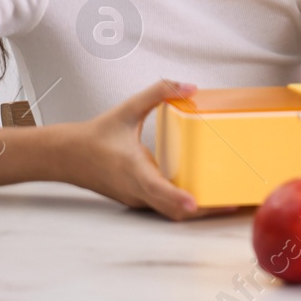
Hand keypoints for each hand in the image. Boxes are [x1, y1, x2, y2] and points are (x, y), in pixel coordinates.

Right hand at [61, 80, 220, 220]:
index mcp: (131, 169)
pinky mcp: (139, 199)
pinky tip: (206, 197)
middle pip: (172, 209)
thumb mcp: (127, 109)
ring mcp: (137, 198)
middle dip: (203, 210)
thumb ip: (159, 93)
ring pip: (170, 213)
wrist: (66, 156)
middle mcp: (136, 190)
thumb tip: (190, 87)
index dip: (175, 197)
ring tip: (229, 203)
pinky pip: (165, 207)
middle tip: (234, 204)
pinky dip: (186, 206)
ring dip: (198, 211)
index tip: (194, 203)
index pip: (155, 188)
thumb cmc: (96, 135)